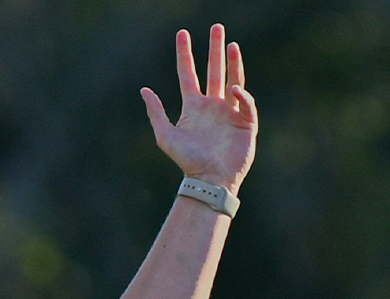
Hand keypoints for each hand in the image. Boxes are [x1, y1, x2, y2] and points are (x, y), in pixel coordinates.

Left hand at [141, 26, 257, 192]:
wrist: (209, 180)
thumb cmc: (187, 161)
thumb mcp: (165, 136)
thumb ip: (156, 112)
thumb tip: (144, 90)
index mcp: (193, 107)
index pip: (188, 74)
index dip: (185, 54)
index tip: (182, 33)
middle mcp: (212, 105)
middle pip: (214, 70)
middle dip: (214, 49)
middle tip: (216, 27)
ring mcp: (230, 112)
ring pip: (233, 79)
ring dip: (233, 61)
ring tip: (231, 44)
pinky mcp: (246, 122)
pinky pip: (245, 102)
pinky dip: (240, 95)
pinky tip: (233, 90)